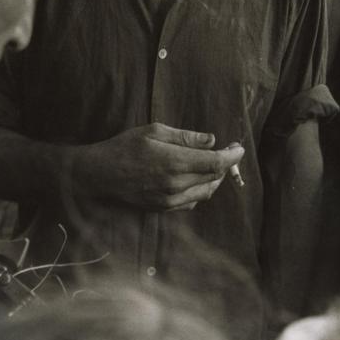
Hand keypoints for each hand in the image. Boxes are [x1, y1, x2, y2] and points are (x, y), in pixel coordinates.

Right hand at [72, 123, 243, 212]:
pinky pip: (191, 202)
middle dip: (224, 164)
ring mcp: (169, 200)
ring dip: (214, 178)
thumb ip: (185, 137)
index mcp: (174, 162)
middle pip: (213, 177)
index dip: (232, 155)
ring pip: (205, 192)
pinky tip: (194, 178)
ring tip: (212, 163)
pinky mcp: (163, 208)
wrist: (100, 174)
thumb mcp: (154, 131)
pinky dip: (200, 190)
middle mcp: (175, 185)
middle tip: (227, 150)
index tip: (239, 147)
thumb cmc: (125, 146)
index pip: (215, 163)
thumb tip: (211, 140)